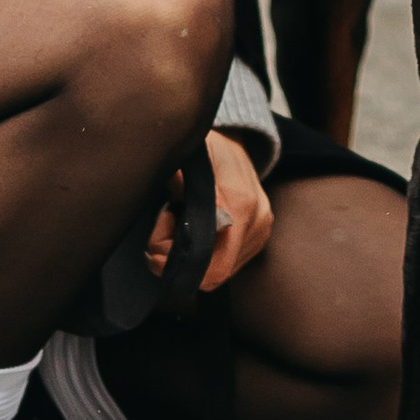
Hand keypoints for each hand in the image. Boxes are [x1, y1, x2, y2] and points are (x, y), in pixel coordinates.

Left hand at [146, 129, 273, 292]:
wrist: (236, 145)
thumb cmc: (209, 150)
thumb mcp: (189, 154)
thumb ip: (179, 176)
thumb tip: (172, 192)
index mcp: (239, 204)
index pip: (208, 262)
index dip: (174, 256)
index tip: (158, 234)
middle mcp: (256, 223)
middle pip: (212, 275)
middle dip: (180, 262)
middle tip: (163, 234)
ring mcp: (260, 233)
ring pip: (219, 273)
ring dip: (193, 259)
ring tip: (179, 227)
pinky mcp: (259, 238)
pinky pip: (229, 264)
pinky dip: (207, 256)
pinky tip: (197, 233)